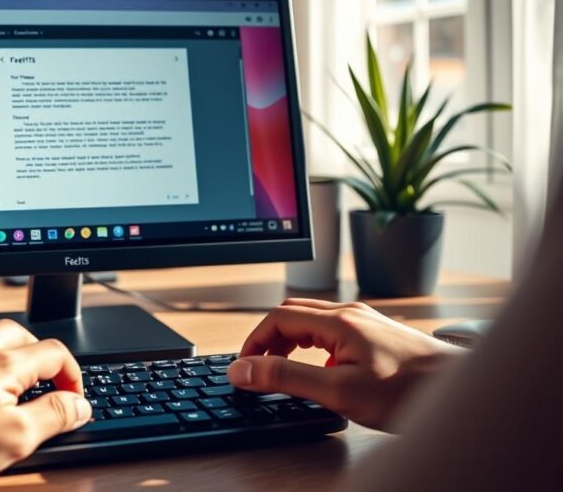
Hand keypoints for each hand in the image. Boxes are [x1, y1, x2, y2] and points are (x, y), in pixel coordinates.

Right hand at [229, 298, 462, 430]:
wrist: (460, 391)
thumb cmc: (411, 391)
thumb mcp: (338, 391)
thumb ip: (287, 379)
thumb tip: (245, 370)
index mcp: (339, 320)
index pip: (277, 318)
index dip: (253, 342)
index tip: (244, 367)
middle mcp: (351, 313)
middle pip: (292, 314)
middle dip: (267, 339)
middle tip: (257, 368)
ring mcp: (366, 321)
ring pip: (312, 320)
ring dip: (289, 341)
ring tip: (282, 369)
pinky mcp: (377, 334)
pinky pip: (332, 330)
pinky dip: (312, 346)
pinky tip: (322, 371)